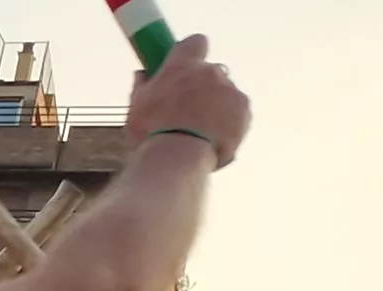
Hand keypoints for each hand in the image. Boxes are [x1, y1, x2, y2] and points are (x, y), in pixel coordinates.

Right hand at [128, 32, 250, 165]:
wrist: (179, 155)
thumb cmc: (152, 131)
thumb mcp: (137, 107)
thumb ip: (142, 86)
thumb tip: (142, 74)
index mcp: (182, 65)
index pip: (195, 42)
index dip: (191, 52)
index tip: (183, 66)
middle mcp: (210, 71)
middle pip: (210, 72)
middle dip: (201, 87)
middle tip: (186, 110)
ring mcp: (230, 89)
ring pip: (224, 93)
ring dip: (215, 106)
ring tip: (198, 133)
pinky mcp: (245, 109)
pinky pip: (238, 112)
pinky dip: (229, 122)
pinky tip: (212, 139)